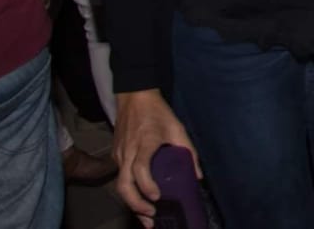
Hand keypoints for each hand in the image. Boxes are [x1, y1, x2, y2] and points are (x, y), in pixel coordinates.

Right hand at [113, 89, 200, 225]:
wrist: (134, 97)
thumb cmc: (158, 113)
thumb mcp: (178, 128)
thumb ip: (188, 151)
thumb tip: (197, 176)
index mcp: (145, 142)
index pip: (140, 167)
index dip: (146, 184)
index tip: (156, 196)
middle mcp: (129, 151)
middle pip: (124, 184)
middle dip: (136, 204)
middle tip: (151, 216)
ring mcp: (119, 154)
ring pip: (120, 185)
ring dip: (131, 203)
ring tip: (146, 217)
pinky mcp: (115, 156)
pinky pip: (120, 178)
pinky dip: (128, 192)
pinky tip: (139, 201)